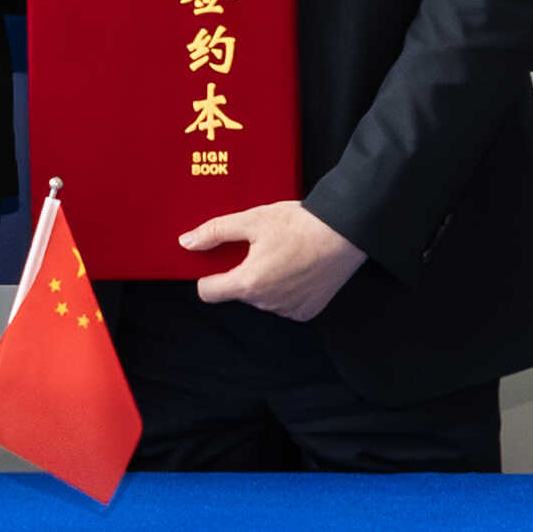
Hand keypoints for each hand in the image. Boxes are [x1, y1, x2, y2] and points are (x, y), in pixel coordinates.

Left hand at [181, 200, 366, 320]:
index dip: (208, 276)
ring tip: (283, 254)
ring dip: (265, 281)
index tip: (217, 262)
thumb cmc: (300, 224)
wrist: (346, 232)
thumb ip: (216, 232)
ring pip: (262, 298)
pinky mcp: (307, 311)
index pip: (208, 292)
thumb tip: (187, 242)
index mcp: (248, 283)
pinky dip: (286, 289)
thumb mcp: (252, 220)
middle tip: (259, 247)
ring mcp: (288, 310)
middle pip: (238, 292)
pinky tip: (298, 267)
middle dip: (242, 272)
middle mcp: (266, 303)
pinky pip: (285, 304)